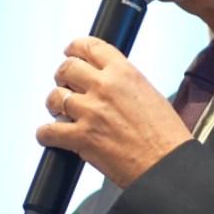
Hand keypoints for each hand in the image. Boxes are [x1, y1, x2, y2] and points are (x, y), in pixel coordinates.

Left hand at [38, 37, 191, 187]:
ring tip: (60, 111)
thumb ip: (125, 84)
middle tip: (65, 85)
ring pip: (54, 97)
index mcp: (125, 73)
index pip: (91, 47)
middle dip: (62, 76)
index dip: (75, 47)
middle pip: (67, 68)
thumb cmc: (166, 136)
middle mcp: (105, 87)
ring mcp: (91, 112)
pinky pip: (48, 131)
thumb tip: (107, 83)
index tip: (70, 51)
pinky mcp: (81, 138)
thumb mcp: (151, 95)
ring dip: (54, 104)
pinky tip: (51, 135)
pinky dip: (45, 134)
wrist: (167, 166)